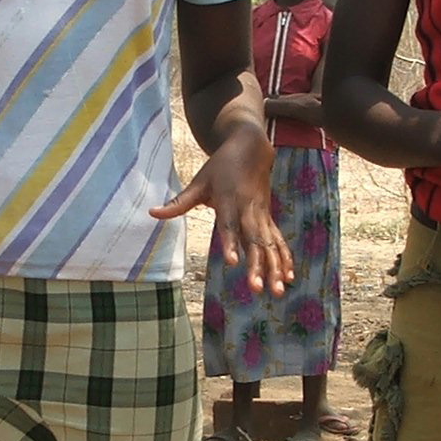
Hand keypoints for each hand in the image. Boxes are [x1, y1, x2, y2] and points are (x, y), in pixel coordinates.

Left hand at [152, 128, 292, 295]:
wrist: (251, 148)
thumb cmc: (221, 167)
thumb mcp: (199, 182)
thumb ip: (178, 202)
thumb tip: (152, 213)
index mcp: (229, 201)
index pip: (229, 226)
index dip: (231, 244)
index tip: (232, 262)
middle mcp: (248, 210)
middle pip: (254, 242)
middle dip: (257, 266)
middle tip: (256, 288)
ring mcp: (262, 216)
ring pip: (270, 245)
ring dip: (275, 268)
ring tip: (278, 291)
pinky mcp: (269, 219)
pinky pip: (279, 242)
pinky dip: (285, 259)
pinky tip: (288, 278)